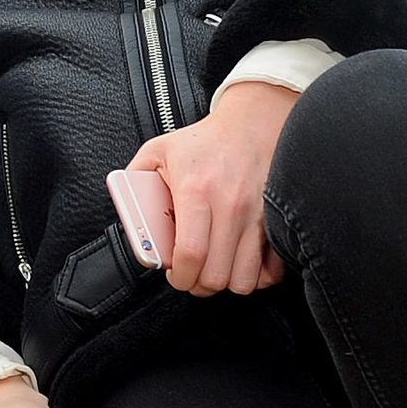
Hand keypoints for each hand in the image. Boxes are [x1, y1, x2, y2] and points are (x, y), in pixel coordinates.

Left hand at [129, 81, 296, 297]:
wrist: (252, 123)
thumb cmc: (203, 142)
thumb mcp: (157, 152)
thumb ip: (133, 183)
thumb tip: (128, 218)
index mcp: (196, 190)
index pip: (190, 254)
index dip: (180, 277)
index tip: (175, 275)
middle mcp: (230, 205)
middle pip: (217, 275)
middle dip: (199, 284)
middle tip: (192, 273)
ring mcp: (259, 215)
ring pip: (245, 279)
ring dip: (226, 282)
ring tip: (215, 268)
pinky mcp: (278, 222)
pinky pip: (273, 271)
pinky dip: (256, 276)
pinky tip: (240, 262)